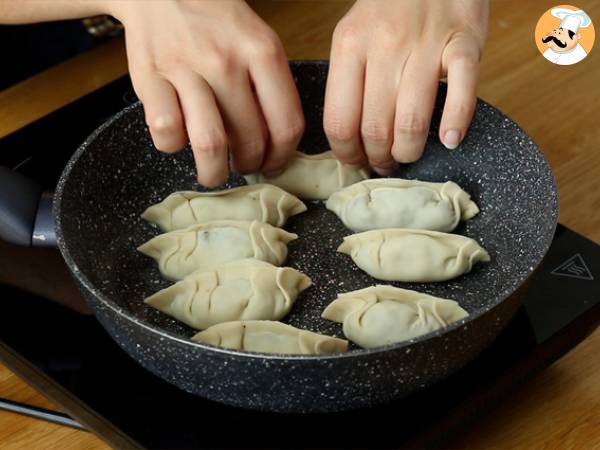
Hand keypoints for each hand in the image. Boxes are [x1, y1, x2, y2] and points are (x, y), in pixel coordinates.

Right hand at [109, 0, 303, 186]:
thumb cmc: (215, 22)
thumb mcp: (257, 40)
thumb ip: (271, 86)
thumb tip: (279, 143)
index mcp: (262, 51)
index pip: (286, 124)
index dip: (282, 157)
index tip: (274, 165)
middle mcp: (226, 61)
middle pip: (250, 140)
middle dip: (250, 166)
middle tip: (244, 168)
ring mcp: (186, 69)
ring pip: (209, 144)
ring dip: (213, 172)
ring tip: (213, 173)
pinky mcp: (150, 78)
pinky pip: (166, 132)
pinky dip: (172, 146)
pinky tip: (178, 138)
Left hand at [323, 0, 487, 173]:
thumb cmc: (390, 7)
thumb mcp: (354, 34)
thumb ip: (349, 80)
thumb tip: (348, 138)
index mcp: (349, 46)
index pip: (339, 120)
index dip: (346, 153)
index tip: (355, 161)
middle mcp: (384, 46)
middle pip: (374, 128)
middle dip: (378, 159)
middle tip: (384, 163)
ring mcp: (426, 44)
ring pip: (411, 121)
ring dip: (409, 151)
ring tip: (409, 155)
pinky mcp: (464, 42)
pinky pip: (461, 92)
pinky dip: (456, 122)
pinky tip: (450, 138)